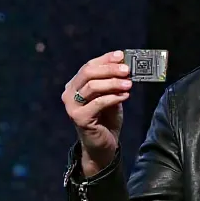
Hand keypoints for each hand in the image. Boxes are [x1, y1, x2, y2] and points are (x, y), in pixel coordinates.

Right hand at [62, 50, 132, 174]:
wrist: (103, 145)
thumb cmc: (106, 118)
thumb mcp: (111, 95)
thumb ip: (114, 82)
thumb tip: (126, 65)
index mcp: (75, 84)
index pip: (89, 65)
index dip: (105, 59)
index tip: (121, 55)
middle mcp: (69, 93)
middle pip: (88, 73)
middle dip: (109, 69)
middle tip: (127, 70)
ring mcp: (72, 106)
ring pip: (93, 87)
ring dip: (113, 83)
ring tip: (129, 84)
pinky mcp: (79, 118)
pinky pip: (98, 103)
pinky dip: (113, 97)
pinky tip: (125, 96)